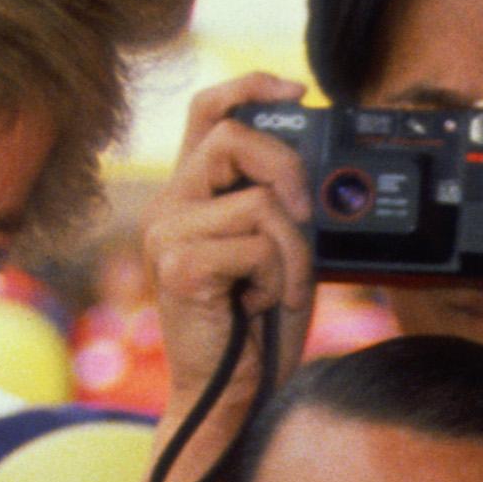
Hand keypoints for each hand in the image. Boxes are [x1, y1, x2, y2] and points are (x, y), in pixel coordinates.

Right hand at [144, 72, 319, 441]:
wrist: (235, 396)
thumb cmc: (256, 329)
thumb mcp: (280, 251)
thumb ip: (283, 203)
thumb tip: (316, 163)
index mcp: (192, 195)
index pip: (209, 111)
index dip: (251, 84)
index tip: (298, 90)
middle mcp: (169, 206)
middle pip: (234, 136)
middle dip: (287, 168)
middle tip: (305, 213)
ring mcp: (166, 234)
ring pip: (258, 200)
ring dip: (291, 250)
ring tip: (275, 286)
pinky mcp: (178, 266)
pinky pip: (256, 242)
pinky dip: (278, 275)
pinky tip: (258, 304)